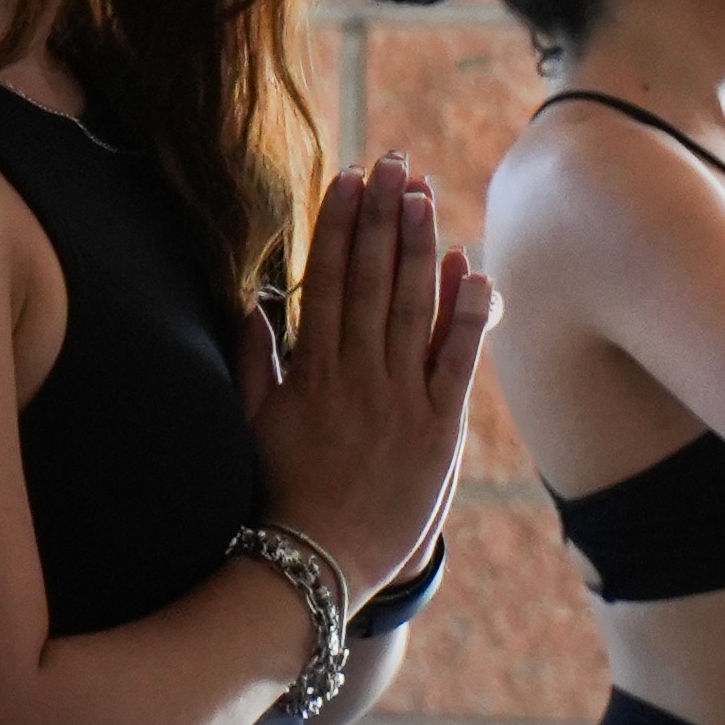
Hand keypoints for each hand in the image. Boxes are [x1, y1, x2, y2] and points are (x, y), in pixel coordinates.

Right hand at [245, 151, 496, 603]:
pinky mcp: (436, 430)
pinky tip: (473, 271)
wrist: (320, 562)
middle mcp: (356, 375)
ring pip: (411, 307)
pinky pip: (454, 362)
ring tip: (424, 196)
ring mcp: (398, 400)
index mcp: (312, 370)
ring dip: (419, 246)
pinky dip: (464, 315)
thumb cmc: (282, 494)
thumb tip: (250, 306)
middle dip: (382, 216)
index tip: (348, 178)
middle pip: (371, 279)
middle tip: (393, 163)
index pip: (327, 279)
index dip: (340, 224)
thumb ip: (255, 363)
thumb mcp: (254, 424)